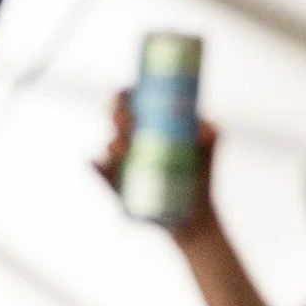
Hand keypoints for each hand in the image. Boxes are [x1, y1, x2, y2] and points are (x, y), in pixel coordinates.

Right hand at [93, 96, 220, 246]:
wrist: (195, 212)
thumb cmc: (200, 171)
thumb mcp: (209, 149)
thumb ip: (211, 134)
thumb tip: (205, 128)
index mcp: (150, 121)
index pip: (131, 100)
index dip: (125, 94)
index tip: (130, 95)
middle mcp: (133, 138)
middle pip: (116, 118)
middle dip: (116, 114)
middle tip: (127, 121)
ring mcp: (123, 161)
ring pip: (108, 145)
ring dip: (111, 142)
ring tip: (122, 148)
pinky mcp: (118, 185)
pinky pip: (101, 173)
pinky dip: (95, 166)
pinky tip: (94, 162)